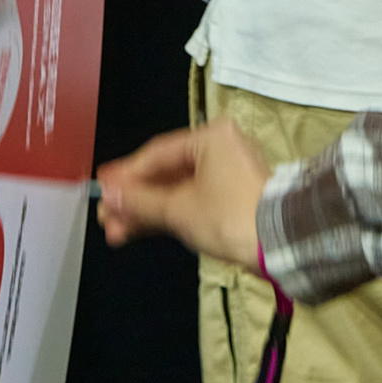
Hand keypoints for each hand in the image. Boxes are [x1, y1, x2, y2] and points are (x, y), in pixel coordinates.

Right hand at [97, 120, 270, 266]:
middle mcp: (220, 149)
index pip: (157, 153)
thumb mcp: (179, 209)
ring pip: (176, 189)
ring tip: (116, 231)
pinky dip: (167, 214)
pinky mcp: (230, 198)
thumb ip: (140, 201)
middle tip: (106, 218)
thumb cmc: (228, 217)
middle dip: (134, 199)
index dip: (126, 174)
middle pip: (166, 172)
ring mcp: (226, 174)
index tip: (101, 189)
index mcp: (211, 138)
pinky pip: (190, 200)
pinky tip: (139, 229)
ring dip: (146, 210)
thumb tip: (108, 196)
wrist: (280, 244)